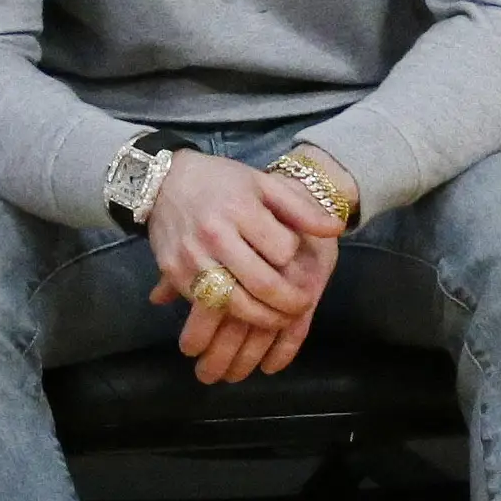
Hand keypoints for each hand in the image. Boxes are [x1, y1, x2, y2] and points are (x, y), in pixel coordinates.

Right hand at [144, 151, 332, 378]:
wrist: (162, 182)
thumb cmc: (221, 181)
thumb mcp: (264, 184)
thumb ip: (301, 209)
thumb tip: (338, 228)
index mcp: (241, 210)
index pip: (282, 250)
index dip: (293, 258)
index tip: (295, 258)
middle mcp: (215, 236)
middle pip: (262, 285)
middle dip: (288, 304)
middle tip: (301, 306)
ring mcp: (192, 258)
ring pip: (235, 304)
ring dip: (264, 319)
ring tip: (280, 319)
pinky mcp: (175, 274)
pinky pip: (208, 306)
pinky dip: (230, 316)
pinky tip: (246, 313)